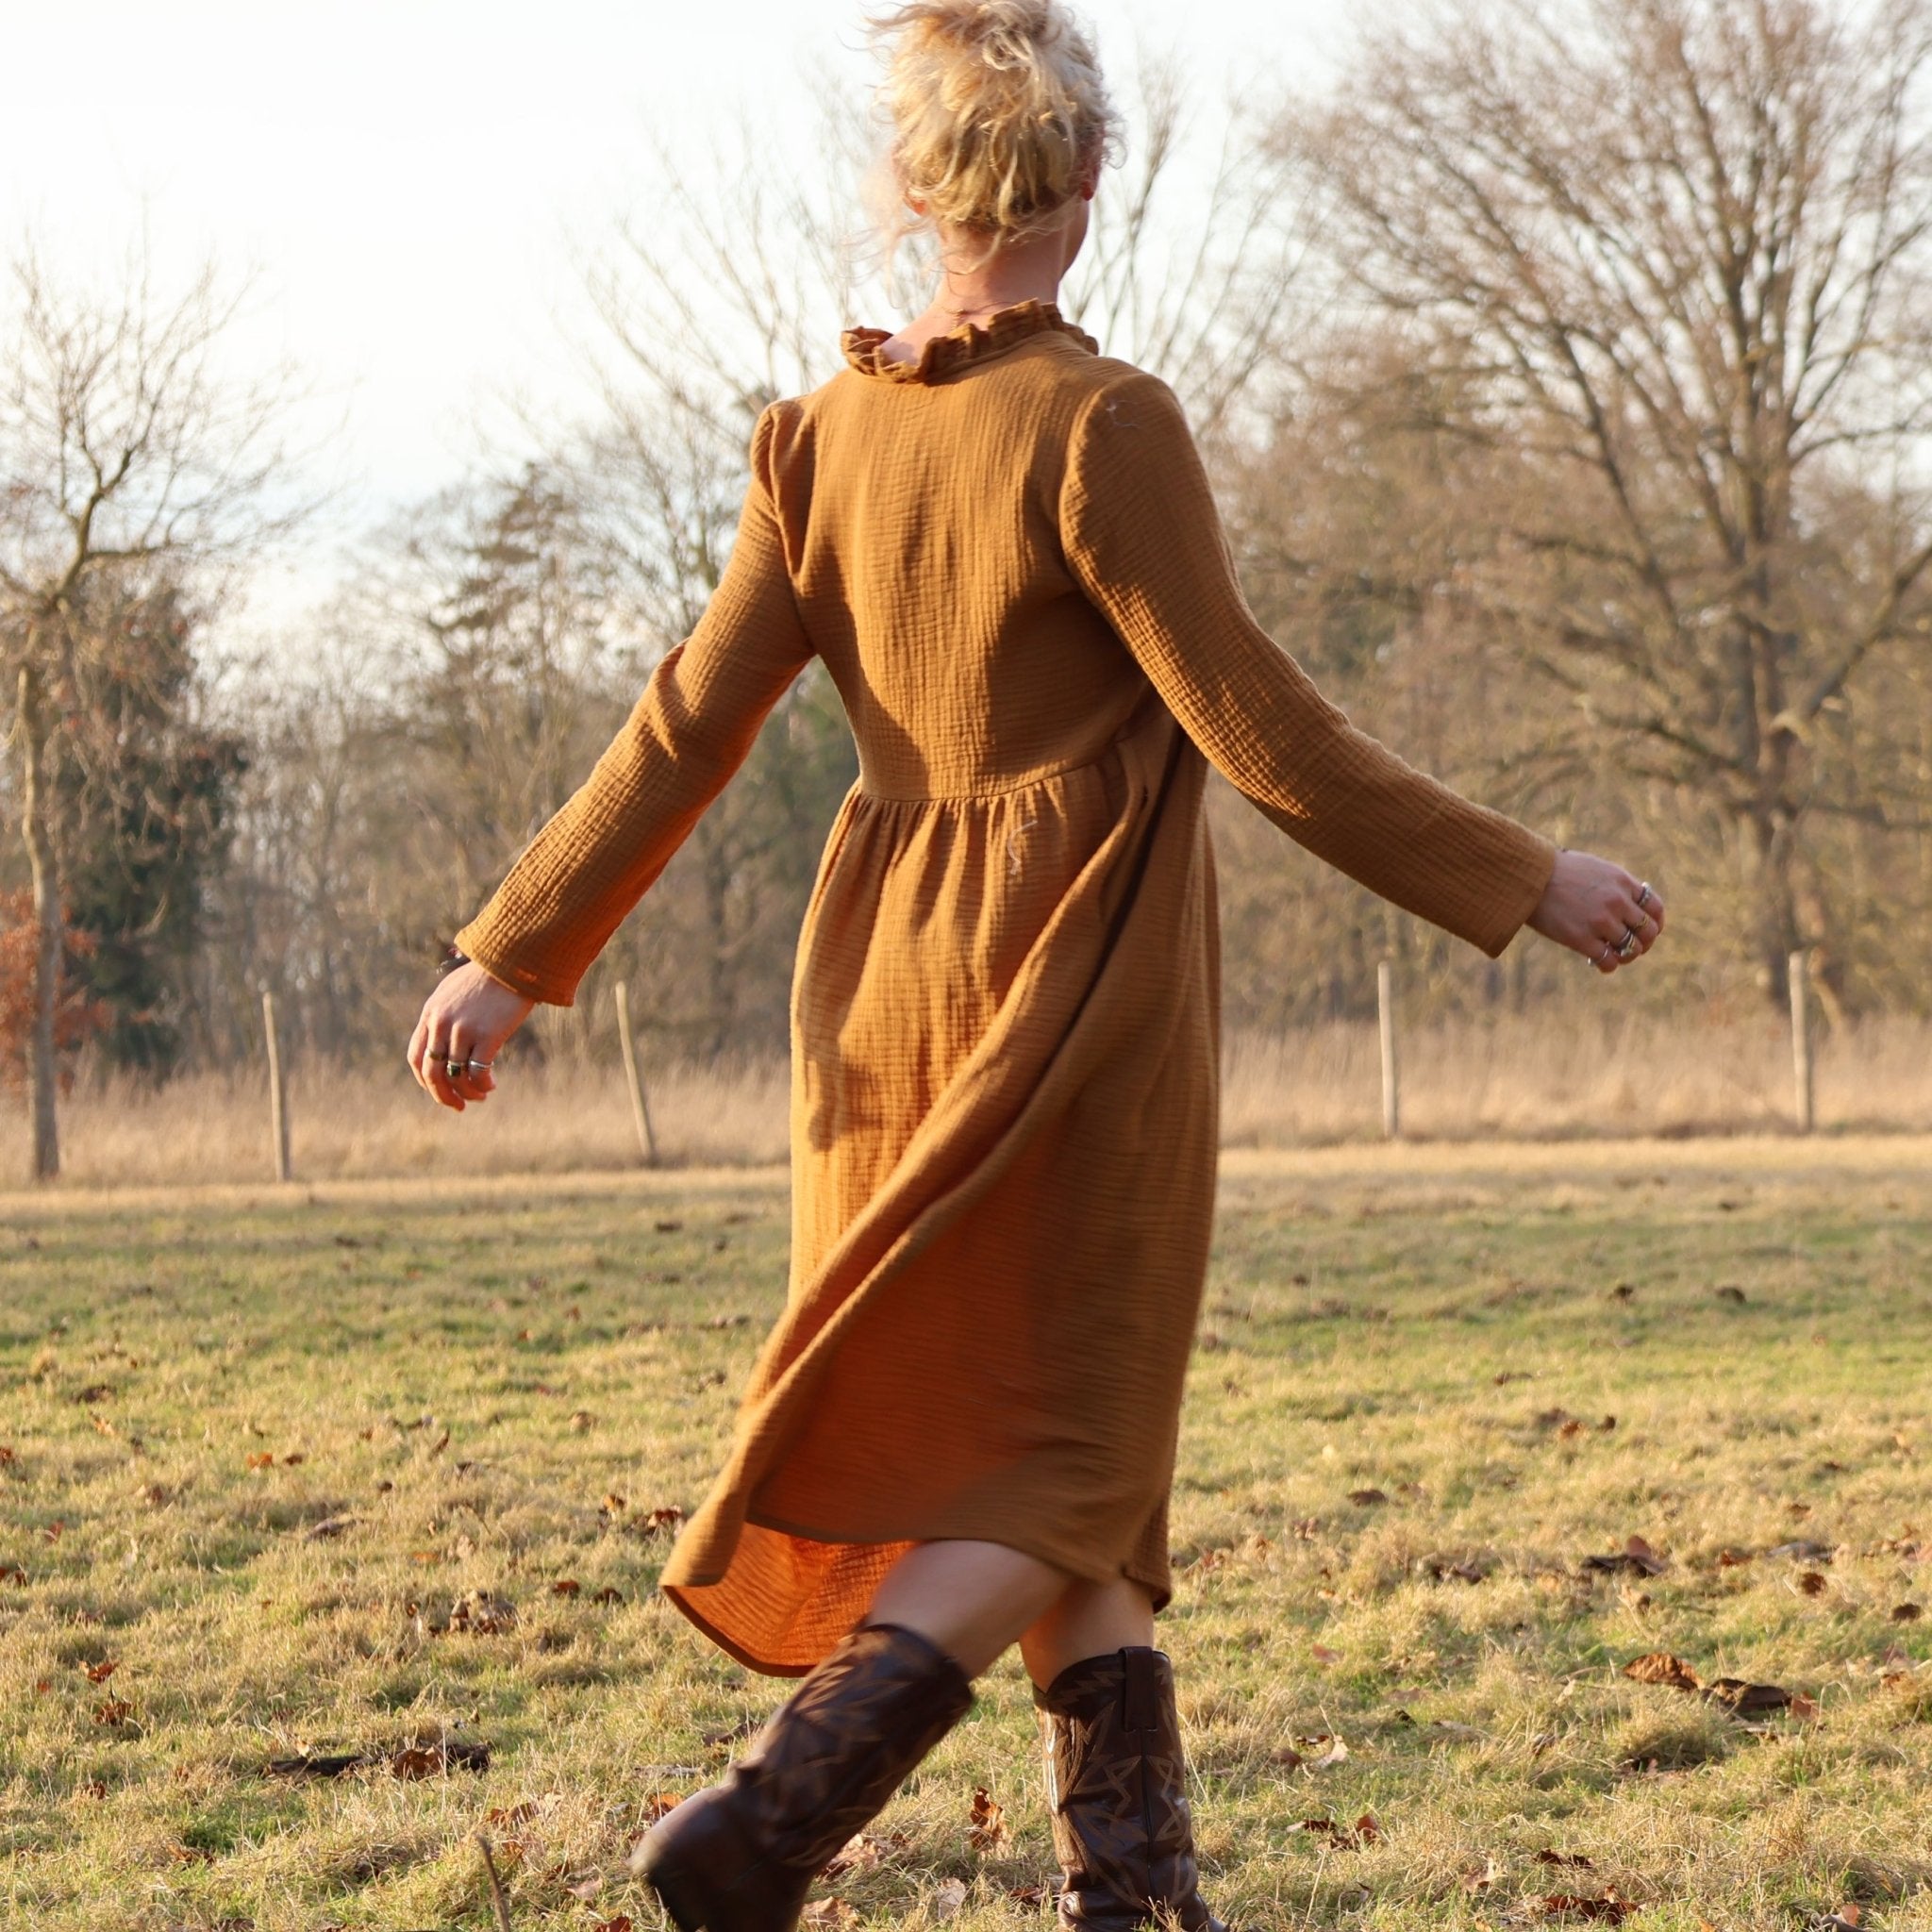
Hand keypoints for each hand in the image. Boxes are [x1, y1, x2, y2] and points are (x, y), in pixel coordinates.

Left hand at [406, 961, 535, 1110]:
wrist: (513, 961)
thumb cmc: (488, 976)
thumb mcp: (453, 992)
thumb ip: (443, 1015)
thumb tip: (443, 1042)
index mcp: (430, 1014)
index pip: (415, 1056)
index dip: (424, 1080)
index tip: (439, 1090)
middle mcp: (441, 1023)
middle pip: (432, 1072)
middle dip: (443, 1095)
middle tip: (457, 1106)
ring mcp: (463, 1030)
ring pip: (456, 1076)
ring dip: (467, 1093)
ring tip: (481, 1095)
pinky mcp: (487, 1035)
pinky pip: (478, 1071)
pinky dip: (482, 1085)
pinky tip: (491, 1086)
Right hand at [1528, 850, 1665, 973]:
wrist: (1528, 877)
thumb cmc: (1557, 871)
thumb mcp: (1595, 869)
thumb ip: (1615, 885)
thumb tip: (1631, 905)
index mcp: (1622, 882)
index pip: (1655, 908)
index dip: (1656, 923)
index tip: (1649, 932)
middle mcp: (1617, 902)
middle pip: (1647, 932)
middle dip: (1643, 943)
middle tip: (1633, 948)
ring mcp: (1601, 922)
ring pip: (1631, 949)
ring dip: (1626, 956)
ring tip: (1615, 956)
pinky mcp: (1582, 939)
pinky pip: (1608, 961)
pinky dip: (1608, 965)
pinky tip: (1599, 962)